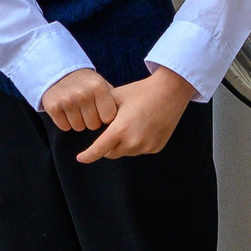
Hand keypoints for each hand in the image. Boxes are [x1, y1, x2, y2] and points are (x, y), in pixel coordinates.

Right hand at [39, 68, 118, 133]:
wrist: (59, 73)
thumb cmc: (86, 84)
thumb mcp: (101, 85)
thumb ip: (113, 101)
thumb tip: (127, 121)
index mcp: (98, 87)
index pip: (108, 118)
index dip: (104, 116)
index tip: (100, 110)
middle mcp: (83, 93)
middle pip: (93, 125)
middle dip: (91, 120)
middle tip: (86, 109)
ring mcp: (66, 100)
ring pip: (79, 127)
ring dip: (78, 121)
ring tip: (76, 108)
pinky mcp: (53, 106)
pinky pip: (65, 127)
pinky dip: (65, 122)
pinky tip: (65, 110)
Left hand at [75, 65, 193, 162]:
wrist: (170, 91)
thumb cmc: (140, 91)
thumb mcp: (116, 97)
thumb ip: (101, 112)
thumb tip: (92, 124)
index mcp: (120, 129)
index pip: (99, 149)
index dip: (88, 156)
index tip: (80, 158)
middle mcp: (133, 142)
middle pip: (111, 153)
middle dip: (107, 145)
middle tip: (112, 128)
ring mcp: (146, 147)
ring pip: (126, 152)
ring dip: (122, 144)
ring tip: (131, 123)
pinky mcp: (156, 147)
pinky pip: (140, 150)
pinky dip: (136, 143)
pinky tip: (143, 126)